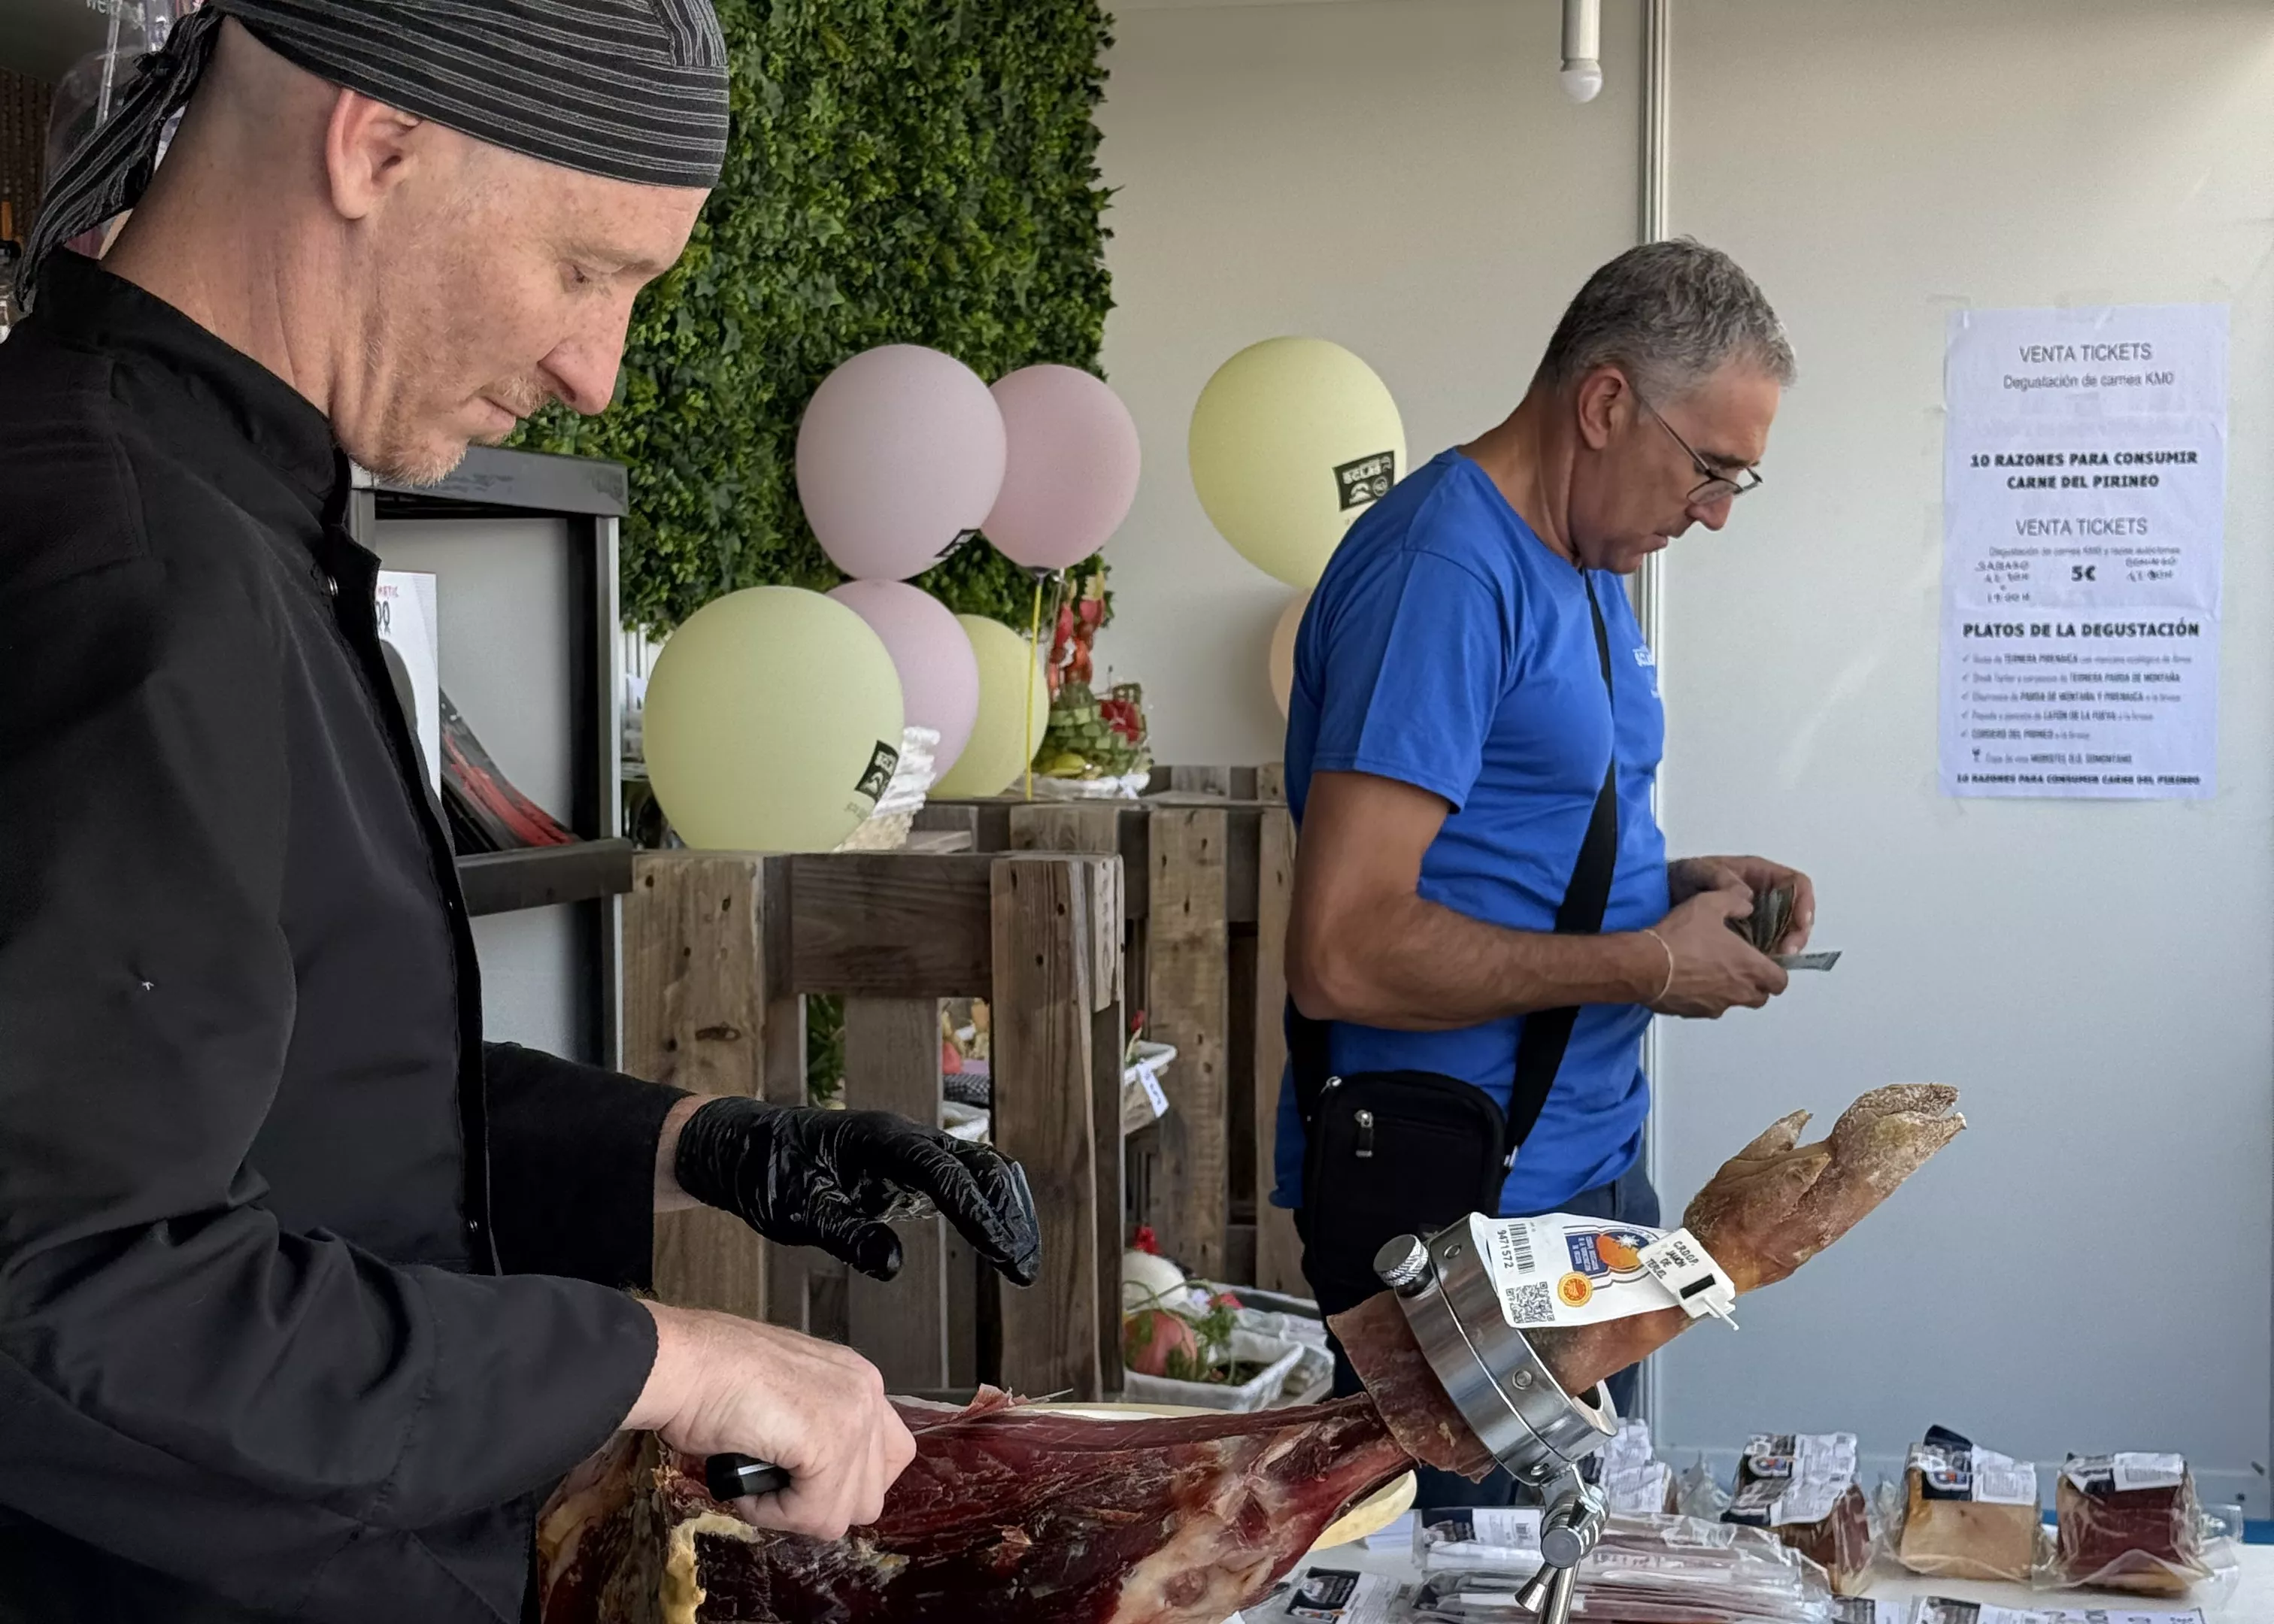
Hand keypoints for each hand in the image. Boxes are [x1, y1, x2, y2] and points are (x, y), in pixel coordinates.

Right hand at [629, 1303, 915, 1538]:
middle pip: (871, 1492)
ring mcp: (853, 1415)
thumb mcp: (782, 1397)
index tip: (801, 1482)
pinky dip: (774, 1514)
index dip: (842, 1482)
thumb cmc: (709, 1376)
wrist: (679, 1362)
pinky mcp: (829, 1442)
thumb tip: (813, 1477)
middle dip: (820, 1503)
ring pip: (844, 1511)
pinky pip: (814, 1514)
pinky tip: (746, 1488)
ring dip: (795, 1511)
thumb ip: (814, 1427)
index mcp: (856, 1378)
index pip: (887, 1456)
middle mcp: (866, 1391)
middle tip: (774, 1486)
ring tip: (755, 1484)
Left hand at [673, 1099, 1040, 1285]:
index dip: (980, 1215)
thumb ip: (845, 1233)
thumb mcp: (796, 1210)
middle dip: (1008, 1214)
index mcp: (881, 1140)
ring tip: (1020, 1258)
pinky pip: (961, 1177)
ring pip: (978, 1168)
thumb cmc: (764, 1173)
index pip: (946, 1175)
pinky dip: (986, 1204)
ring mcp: (909, 1149)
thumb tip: (895, 1263)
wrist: (741, 1147)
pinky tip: (996, 1236)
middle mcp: (904, 1137)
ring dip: (1005, 1208)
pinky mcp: (906, 1166)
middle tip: (1023, 1268)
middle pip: (979, 1165)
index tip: (1004, 1253)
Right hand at [1643, 881, 1787, 1017]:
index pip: (1780, 981)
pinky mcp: (1693, 1013)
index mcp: (1749, 967)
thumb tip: (1745, 904)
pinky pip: (1706, 1007)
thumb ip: (1735, 901)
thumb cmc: (1680, 937)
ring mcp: (1715, 1006)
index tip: (1765, 961)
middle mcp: (1737, 992)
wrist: (1644, 965)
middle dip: (1756, 985)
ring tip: (1710, 971)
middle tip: (1740, 966)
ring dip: (1729, 991)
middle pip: (1760, 997)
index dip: (1776, 972)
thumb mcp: (1710, 903)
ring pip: (1733, 1003)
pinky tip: (1688, 979)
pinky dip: (1703, 997)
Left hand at [1668, 855, 1815, 952]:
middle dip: (1797, 934)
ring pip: (1783, 936)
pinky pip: (1765, 949)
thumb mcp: (1701, 871)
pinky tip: (1755, 967)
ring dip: (1783, 951)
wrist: (1662, 897)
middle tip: (1786, 952)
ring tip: (1772, 963)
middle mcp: (1764, 897)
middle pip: (1796, 916)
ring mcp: (1757, 919)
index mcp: (1760, 876)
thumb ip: (1723, 879)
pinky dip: (1764, 960)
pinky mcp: (1747, 938)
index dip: (1804, 903)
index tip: (1801, 923)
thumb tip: (1748, 898)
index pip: (1797, 885)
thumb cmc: (1683, 879)